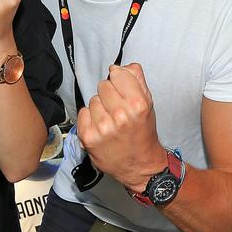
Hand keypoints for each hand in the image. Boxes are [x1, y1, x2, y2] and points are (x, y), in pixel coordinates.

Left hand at [75, 64, 167, 193]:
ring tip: (109, 121)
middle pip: (103, 86)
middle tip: (117, 109)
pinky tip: (100, 128)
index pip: (117, 73)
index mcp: (137, 104)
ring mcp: (103, 127)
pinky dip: (89, 119)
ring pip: (92, 100)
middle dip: (109, 95)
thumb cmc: (143, 133)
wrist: (141, 165)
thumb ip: (137, 81)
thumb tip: (121, 66)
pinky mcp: (89, 137)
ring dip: (99, 108)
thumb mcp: (148, 104)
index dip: (119, 80)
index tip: (121, 89)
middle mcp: (120, 115)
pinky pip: (82, 113)